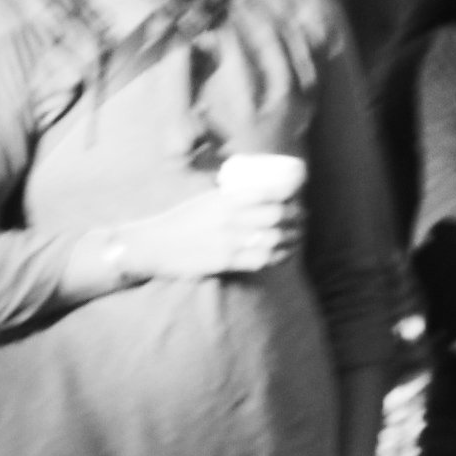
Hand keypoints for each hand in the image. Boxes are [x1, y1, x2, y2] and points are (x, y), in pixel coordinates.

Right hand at [109, 186, 293, 283]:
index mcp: (225, 200)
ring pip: (274, 240)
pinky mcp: (225, 262)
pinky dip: (278, 256)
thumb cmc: (181, 220)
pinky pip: (261, 260)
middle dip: (297, 217)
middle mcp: (229, 219)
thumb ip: (232, 198)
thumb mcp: (206, 201)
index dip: (291, 196)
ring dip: (292, 239)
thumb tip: (260, 193)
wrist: (153, 245)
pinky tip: (284, 254)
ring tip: (297, 237)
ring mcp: (228, 242)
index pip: (268, 193)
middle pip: (278, 216)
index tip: (298, 197)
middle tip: (302, 219)